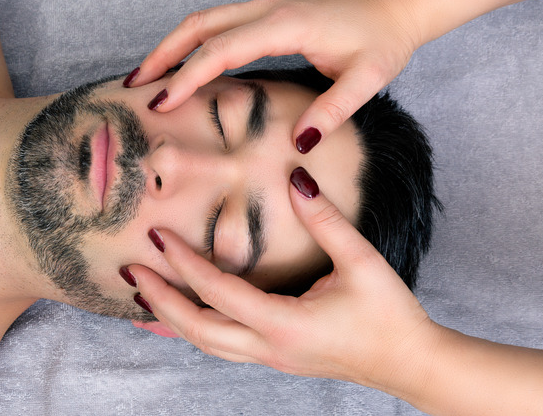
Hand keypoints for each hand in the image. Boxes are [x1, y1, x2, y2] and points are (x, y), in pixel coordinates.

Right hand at [126, 0, 419, 150]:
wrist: (394, 8)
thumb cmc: (381, 42)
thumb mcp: (367, 80)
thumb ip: (333, 111)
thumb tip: (298, 145)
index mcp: (287, 25)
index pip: (222, 49)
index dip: (188, 75)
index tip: (162, 101)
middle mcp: (269, 10)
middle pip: (199, 26)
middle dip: (162, 56)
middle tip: (134, 88)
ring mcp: (265, 8)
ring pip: (203, 21)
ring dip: (171, 47)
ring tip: (146, 78)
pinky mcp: (266, 13)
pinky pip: (217, 25)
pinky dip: (191, 44)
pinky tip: (182, 66)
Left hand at [127, 167, 435, 383]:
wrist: (410, 363)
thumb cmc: (389, 316)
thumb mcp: (361, 262)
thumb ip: (325, 220)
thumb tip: (296, 178)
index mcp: (284, 323)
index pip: (217, 291)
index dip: (184, 263)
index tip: (159, 237)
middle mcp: (268, 347)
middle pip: (196, 329)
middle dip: (159, 301)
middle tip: (132, 271)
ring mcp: (270, 357)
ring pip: (205, 344)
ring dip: (171, 320)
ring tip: (144, 295)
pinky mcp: (276, 357)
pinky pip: (221, 347)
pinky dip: (193, 329)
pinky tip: (183, 316)